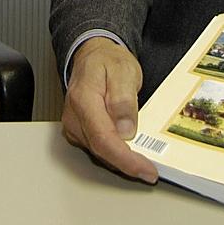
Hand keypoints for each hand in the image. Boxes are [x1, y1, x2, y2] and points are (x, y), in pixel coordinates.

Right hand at [61, 37, 157, 182]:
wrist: (93, 55)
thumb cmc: (107, 61)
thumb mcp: (124, 71)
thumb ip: (124, 99)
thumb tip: (125, 130)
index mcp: (84, 98)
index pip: (103, 138)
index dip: (125, 159)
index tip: (146, 169)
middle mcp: (74, 115)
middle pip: (100, 150)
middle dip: (127, 163)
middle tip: (150, 169)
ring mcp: (73, 125)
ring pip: (98, 154)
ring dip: (121, 160)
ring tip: (143, 159)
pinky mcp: (77, 131)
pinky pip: (96, 149)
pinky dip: (114, 155)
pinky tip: (128, 152)